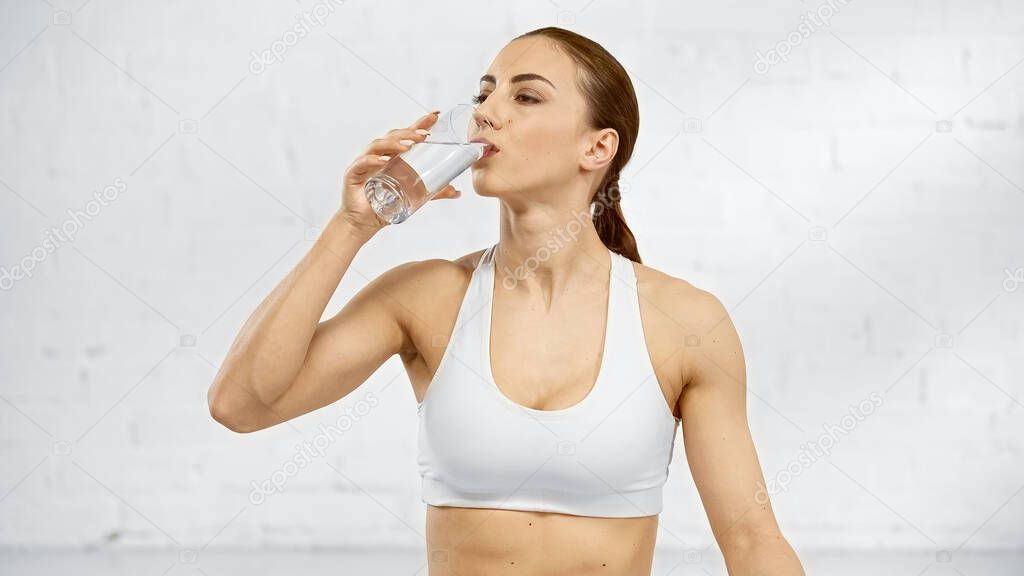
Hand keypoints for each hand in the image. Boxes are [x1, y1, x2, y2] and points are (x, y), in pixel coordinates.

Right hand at [338, 110, 462, 238]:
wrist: (363, 223)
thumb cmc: (384, 205)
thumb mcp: (415, 197)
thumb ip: (434, 193)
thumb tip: (456, 192)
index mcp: (393, 157)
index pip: (407, 136)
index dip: (420, 124)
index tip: (435, 115)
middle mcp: (379, 156)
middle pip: (393, 136)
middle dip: (409, 133)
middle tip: (424, 135)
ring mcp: (365, 162)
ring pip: (378, 145)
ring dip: (393, 143)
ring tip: (408, 147)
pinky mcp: (353, 173)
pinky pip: (363, 162)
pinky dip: (373, 160)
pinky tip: (385, 161)